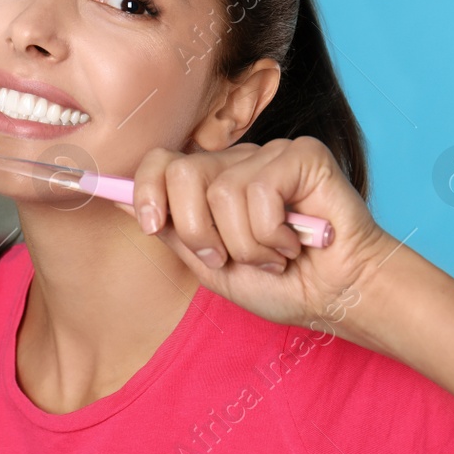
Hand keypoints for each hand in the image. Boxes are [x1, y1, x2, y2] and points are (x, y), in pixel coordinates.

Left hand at [123, 137, 395, 334]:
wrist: (338, 299)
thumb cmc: (283, 285)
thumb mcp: (211, 266)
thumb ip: (169, 230)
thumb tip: (115, 197)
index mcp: (212, 182)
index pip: (160, 162)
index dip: (144, 190)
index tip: (148, 223)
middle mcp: (237, 162)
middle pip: (180, 173)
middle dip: (197, 230)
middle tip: (226, 257)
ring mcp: (268, 154)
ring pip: (220, 191)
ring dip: (245, 244)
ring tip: (274, 255)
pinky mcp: (301, 154)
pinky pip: (258, 191)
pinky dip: (272, 233)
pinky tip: (296, 241)